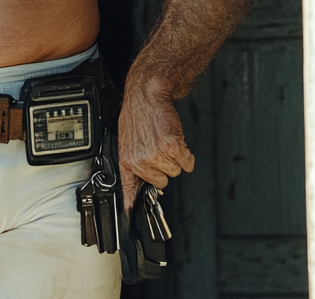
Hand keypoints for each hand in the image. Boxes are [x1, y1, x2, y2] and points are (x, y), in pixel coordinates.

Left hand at [116, 90, 194, 212]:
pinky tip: (176, 141)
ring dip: (175, 158)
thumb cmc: (138, 115)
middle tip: (159, 148)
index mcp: (127, 160)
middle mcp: (141, 161)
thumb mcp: (126, 141)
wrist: (148, 94)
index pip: (129, 190)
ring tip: (165, 140)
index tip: (131, 219)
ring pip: (176, 171)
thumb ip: (133, 163)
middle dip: (164, 167)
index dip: (132, 206)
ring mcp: (157, 155)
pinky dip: (187, 154)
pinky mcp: (173, 148)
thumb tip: (136, 187)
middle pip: (162, 182)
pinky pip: (187, 162)